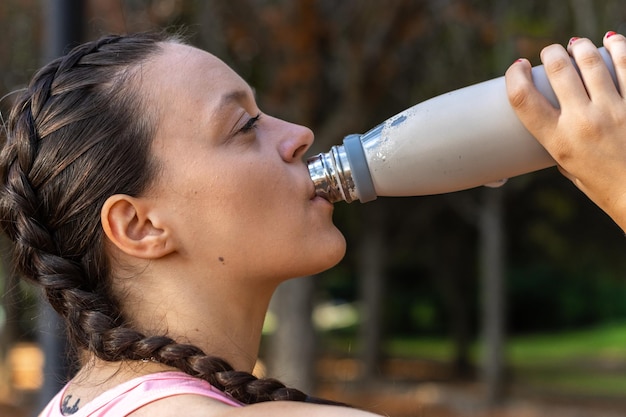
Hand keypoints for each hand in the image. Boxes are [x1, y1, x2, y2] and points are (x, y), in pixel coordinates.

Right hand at [506, 32, 625, 231]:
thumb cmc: (604, 186)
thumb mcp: (570, 168)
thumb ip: (562, 143)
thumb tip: (557, 121)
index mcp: (559, 142)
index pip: (523, 99)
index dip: (514, 76)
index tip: (517, 68)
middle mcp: (583, 122)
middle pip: (558, 70)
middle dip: (550, 53)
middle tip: (550, 52)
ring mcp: (614, 110)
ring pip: (591, 61)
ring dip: (580, 47)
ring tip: (576, 46)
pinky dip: (617, 47)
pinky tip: (611, 42)